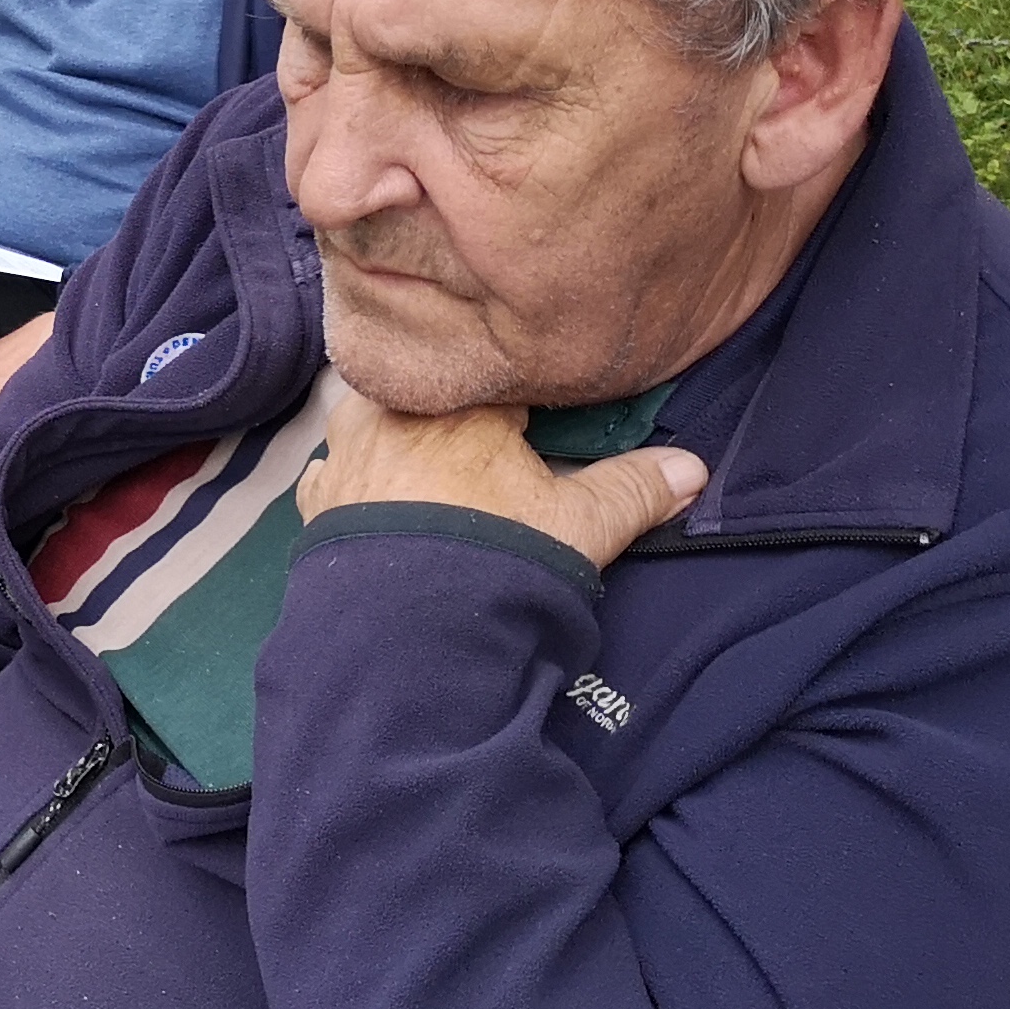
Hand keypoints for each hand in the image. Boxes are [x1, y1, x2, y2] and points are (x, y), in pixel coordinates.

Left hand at [297, 391, 709, 571]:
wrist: (407, 630)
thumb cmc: (497, 558)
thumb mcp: (580, 525)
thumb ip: (633, 488)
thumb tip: (692, 468)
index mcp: (458, 399)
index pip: (496, 378)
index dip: (519, 401)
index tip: (534, 424)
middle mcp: (390, 411)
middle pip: (430, 395)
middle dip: (452, 413)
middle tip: (482, 450)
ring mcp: (345, 453)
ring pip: (374, 422)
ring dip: (398, 439)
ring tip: (431, 475)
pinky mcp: (317, 500)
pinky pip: (337, 471)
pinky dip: (357, 480)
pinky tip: (378, 501)